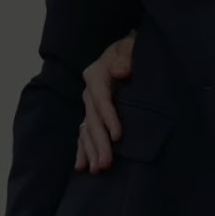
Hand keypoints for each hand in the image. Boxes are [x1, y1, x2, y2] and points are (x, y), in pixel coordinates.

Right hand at [74, 31, 136, 173]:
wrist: (128, 50)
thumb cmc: (133, 49)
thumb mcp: (131, 46)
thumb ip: (126, 56)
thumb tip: (120, 71)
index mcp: (97, 74)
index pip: (101, 99)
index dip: (108, 118)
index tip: (117, 136)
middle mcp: (90, 91)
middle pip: (93, 120)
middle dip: (99, 143)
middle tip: (106, 164)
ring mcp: (90, 104)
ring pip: (87, 130)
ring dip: (90, 150)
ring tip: (96, 170)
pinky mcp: (93, 113)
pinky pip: (84, 133)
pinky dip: (82, 149)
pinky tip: (82, 165)